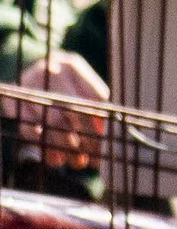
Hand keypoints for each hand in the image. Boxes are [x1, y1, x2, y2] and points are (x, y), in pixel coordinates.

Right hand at [15, 50, 107, 173]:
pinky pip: (30, 128)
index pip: (94, 98)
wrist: (30, 77)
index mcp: (72, 66)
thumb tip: (110, 136)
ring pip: (52, 121)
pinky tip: (56, 159)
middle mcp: (50, 70)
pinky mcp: (14, 99)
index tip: (109, 144)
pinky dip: (45, 147)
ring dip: (67, 146)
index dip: (103, 125)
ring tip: (78, 162)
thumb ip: (97, 109)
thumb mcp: (82, 90)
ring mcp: (29, 84)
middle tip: (94, 158)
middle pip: (73, 110)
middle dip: (87, 138)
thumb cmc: (64, 88)